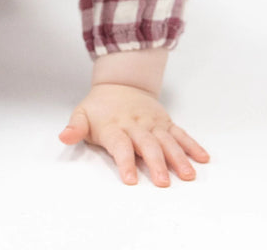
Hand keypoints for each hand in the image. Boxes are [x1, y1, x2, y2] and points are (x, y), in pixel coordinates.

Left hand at [59, 83, 209, 186]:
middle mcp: (136, 125)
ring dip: (179, 158)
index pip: (121, 146)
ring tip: (188, 175)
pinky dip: (192, 145)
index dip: (125, 162)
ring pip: (168, 141)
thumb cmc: (100, 107)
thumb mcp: (82, 114)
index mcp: (115, 126)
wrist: (121, 83)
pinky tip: (202, 158)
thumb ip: (75, 127)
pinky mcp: (166, 123)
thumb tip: (63, 136)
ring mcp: (153, 124)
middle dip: (156, 164)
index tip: (130, 180)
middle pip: (148, 146)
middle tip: (163, 182)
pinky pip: (181, 134)